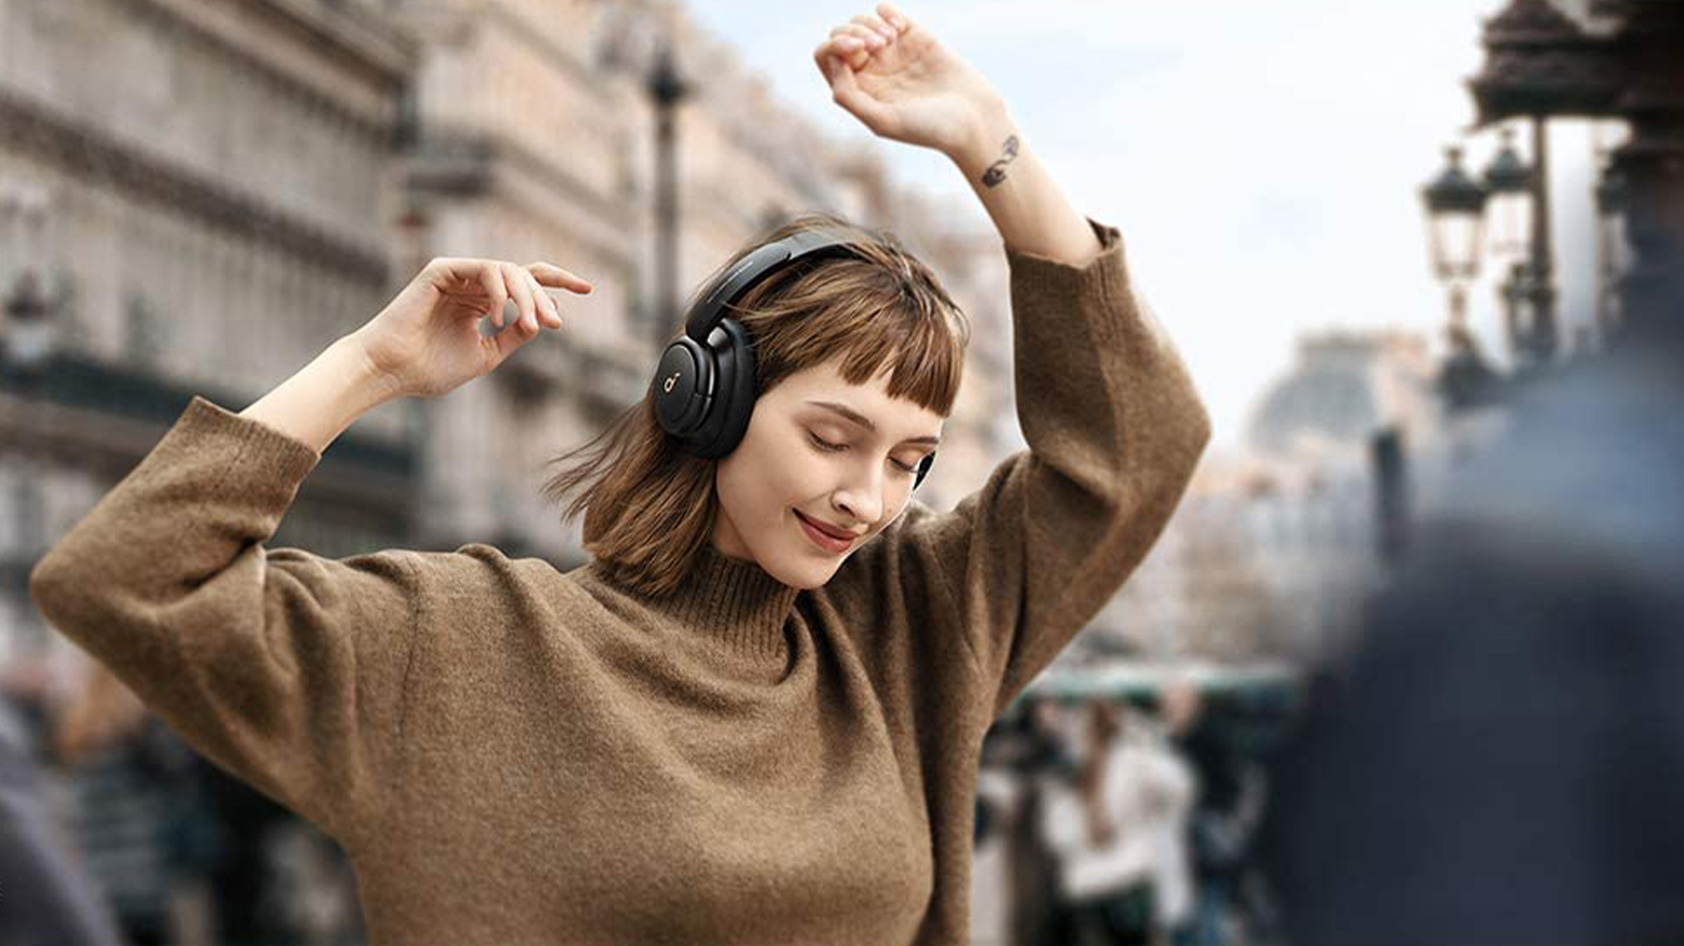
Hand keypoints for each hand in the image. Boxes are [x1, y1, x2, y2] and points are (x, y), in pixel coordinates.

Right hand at [349, 257, 591, 398]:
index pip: (526, 282)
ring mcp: (457, 274)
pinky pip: (486, 269)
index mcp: (481, 301)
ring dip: (527, 297)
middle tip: (556, 323)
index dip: (558, 282)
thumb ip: (514, 337)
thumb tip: (542, 322)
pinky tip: (501, 315)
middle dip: (544, 297)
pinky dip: (500, 290)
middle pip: (523, 275)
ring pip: (509, 271)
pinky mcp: (442, 269)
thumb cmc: (430, 369)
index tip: (587, 290)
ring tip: (531, 324)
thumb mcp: (486, 355)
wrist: (392, 371)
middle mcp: (471, 284)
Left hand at [812, 3, 1005, 158]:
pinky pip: (886, 11)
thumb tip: (833, 61)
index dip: (834, 47)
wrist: (973, 118)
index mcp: (859, 90)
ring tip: (890, 40)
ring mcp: (892, 52)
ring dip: (868, 23)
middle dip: (852, 33)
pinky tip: (900, 29)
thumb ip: (849, 96)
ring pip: (860, 21)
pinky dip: (886, 13)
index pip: (827, 58)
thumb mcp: (882, 121)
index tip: (859, 52)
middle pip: (840, 35)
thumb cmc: (929, 128)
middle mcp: (872, 70)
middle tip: (877, 46)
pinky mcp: (914, 36)